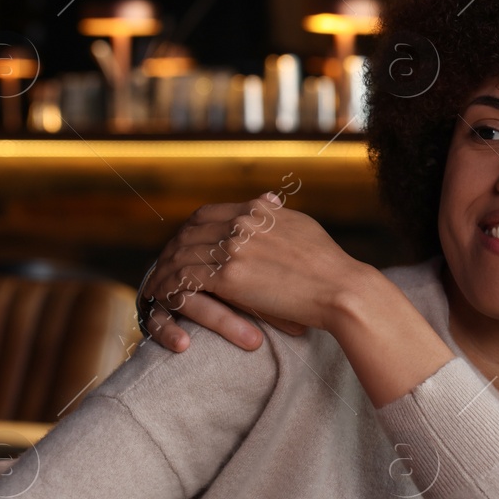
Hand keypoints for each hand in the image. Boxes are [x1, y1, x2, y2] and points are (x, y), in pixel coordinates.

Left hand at [140, 194, 356, 352]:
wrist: (342, 288)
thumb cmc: (330, 265)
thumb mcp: (302, 226)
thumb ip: (277, 214)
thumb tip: (267, 201)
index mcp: (257, 210)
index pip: (207, 213)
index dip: (188, 230)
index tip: (183, 245)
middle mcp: (241, 223)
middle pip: (188, 232)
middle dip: (171, 250)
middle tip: (162, 267)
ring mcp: (234, 248)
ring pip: (182, 255)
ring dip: (164, 270)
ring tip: (156, 284)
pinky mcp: (230, 277)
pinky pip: (185, 278)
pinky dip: (168, 287)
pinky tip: (159, 296)